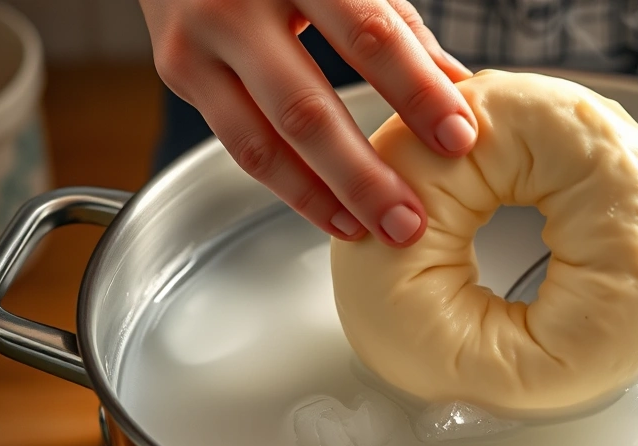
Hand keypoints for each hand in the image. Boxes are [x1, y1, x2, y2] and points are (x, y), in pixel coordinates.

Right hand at [138, 0, 477, 245]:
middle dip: (362, 175)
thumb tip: (458, 91)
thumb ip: (398, 30)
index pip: (370, 36)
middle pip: (306, 109)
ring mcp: (198, 43)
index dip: (416, 92)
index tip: (458, 139)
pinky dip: (290, 187)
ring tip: (371, 231)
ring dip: (321, 198)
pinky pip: (241, 146)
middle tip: (407, 220)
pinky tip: (331, 212)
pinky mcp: (179, 72)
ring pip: (262, 144)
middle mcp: (238, 5)